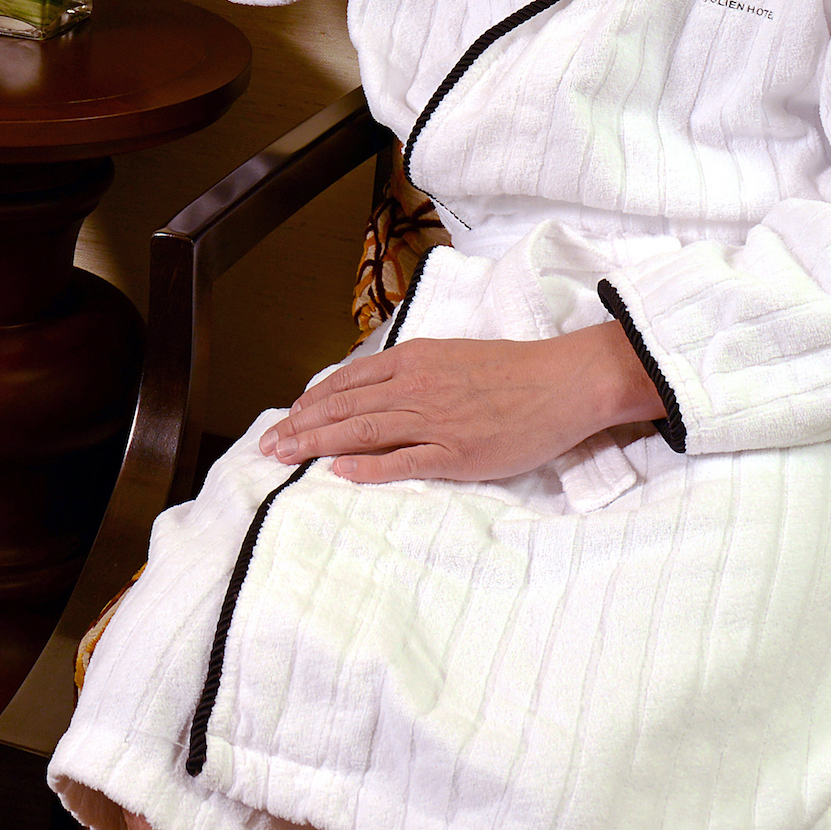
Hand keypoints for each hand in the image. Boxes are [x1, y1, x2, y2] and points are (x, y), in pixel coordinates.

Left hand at [260, 326, 665, 484]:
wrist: (563, 381)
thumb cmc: (512, 371)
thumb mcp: (452, 357)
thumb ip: (412, 373)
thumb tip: (374, 390)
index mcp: (415, 360)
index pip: (348, 382)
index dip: (312, 401)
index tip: (287, 416)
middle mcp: (416, 387)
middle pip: (345, 407)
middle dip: (300, 426)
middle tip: (268, 445)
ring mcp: (435, 421)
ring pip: (363, 432)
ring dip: (318, 444)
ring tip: (285, 456)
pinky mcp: (456, 452)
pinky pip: (403, 461)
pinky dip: (368, 467)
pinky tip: (339, 471)